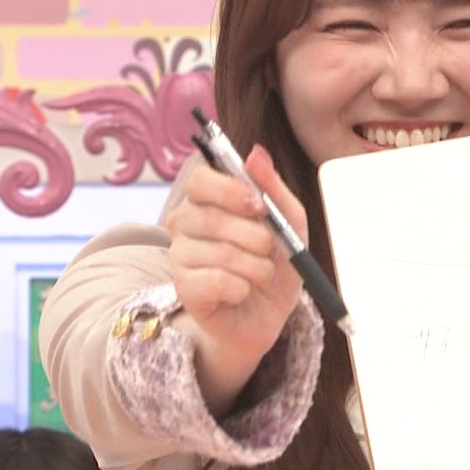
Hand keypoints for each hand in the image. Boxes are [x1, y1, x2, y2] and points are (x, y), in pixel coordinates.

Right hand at [164, 144, 306, 360]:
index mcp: (206, 200)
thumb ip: (273, 188)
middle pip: (211, 217)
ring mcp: (179, 256)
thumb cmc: (275, 263)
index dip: (230, 191)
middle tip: (270, 249)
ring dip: (257, 266)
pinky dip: (243, 287)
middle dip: (255, 236)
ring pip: (221, 252)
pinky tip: (243, 291)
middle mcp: (184, 223)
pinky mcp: (184, 289)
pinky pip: (216, 281)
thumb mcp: (289, 222)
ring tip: (262, 274)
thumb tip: (256, 153)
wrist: (268, 315)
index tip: (259, 206)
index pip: (199, 180)